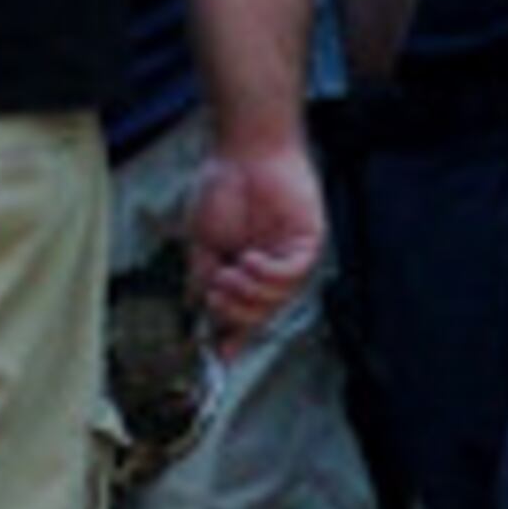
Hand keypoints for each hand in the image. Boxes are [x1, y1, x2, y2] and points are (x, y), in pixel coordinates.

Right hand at [186, 136, 325, 355]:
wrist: (243, 152)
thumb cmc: (222, 188)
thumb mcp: (203, 243)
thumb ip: (203, 278)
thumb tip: (199, 313)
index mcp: (245, 271)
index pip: (242, 313)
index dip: (231, 336)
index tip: (219, 356)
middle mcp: (271, 270)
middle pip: (259, 315)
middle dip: (236, 311)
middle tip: (218, 291)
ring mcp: (290, 257)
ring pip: (278, 300)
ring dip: (250, 293)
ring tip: (231, 271)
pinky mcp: (308, 242)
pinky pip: (294, 275)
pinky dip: (270, 275)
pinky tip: (251, 259)